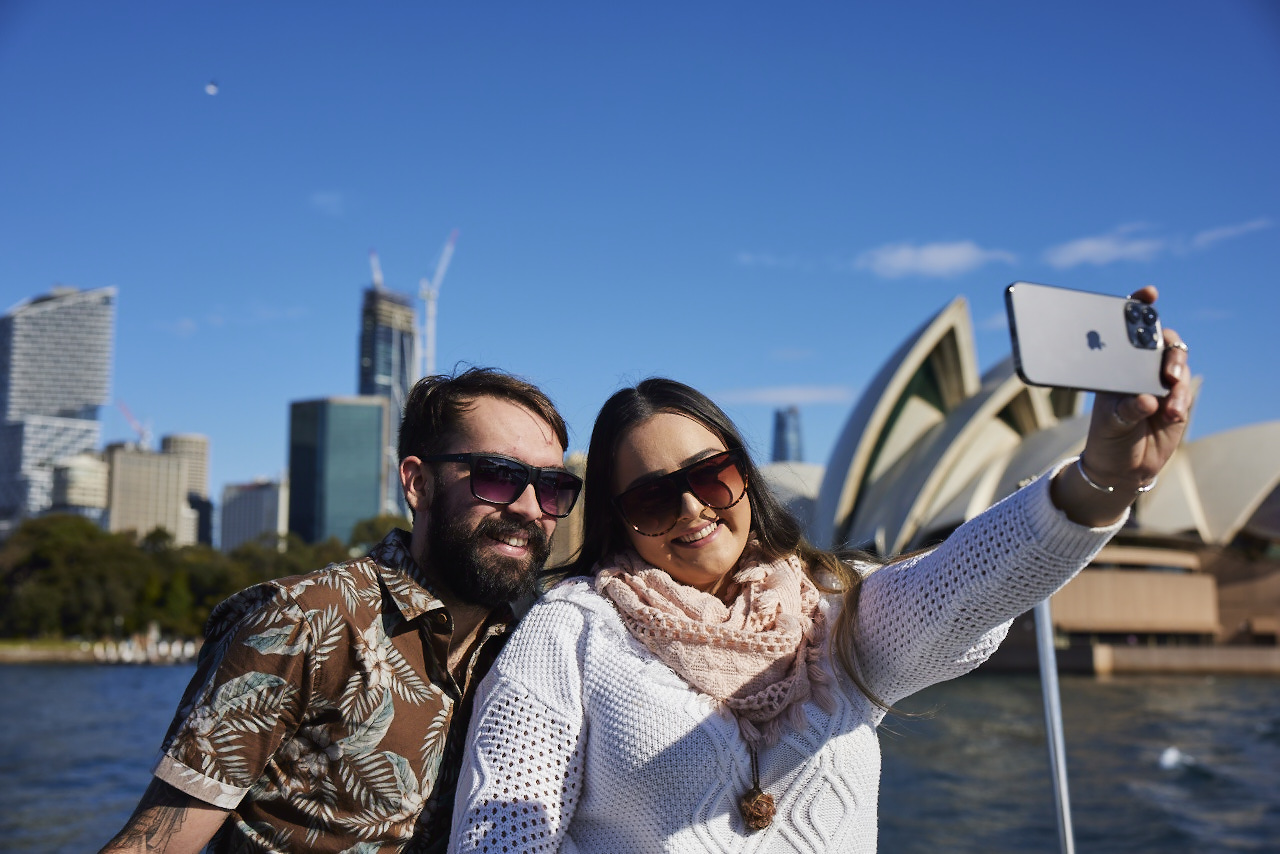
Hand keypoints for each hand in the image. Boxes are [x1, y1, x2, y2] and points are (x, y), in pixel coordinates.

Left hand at [1051, 285, 1190, 525]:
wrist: (1123, 467)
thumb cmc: (1107, 437)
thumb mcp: (1109, 425)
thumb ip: (1124, 411)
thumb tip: (1145, 400)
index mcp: (1115, 364)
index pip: (1127, 329)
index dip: (1139, 307)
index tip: (1148, 294)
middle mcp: (1138, 368)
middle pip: (1161, 340)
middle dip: (1167, 346)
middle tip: (1165, 367)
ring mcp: (1159, 382)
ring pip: (1177, 363)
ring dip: (1175, 376)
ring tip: (1168, 397)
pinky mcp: (1176, 399)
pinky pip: (1184, 389)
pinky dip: (1180, 399)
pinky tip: (1170, 414)